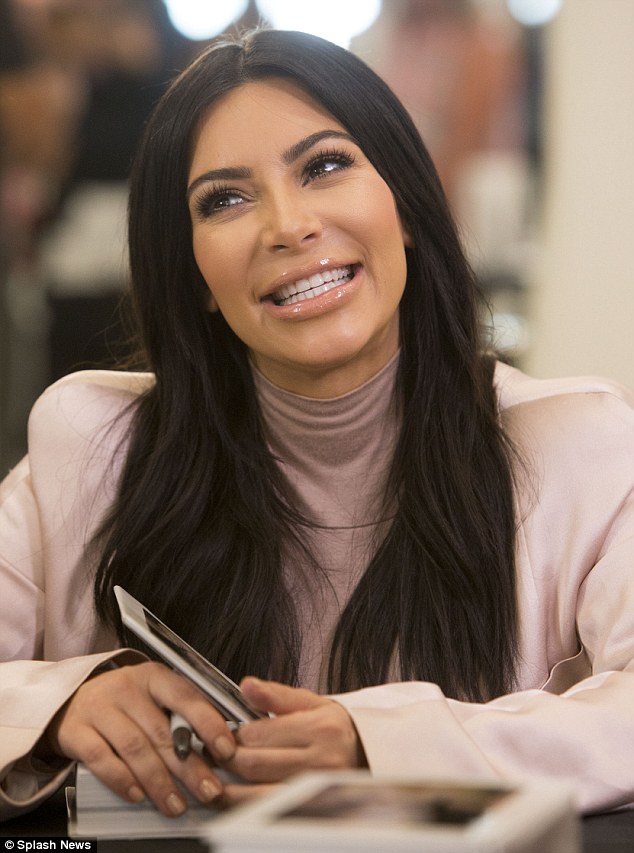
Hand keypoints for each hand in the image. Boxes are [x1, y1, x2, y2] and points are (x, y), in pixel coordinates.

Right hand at [47, 661, 238, 815]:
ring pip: (135, 748)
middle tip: (208, 790)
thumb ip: (180, 715)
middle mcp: (127, 688)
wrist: (70, 699)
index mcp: (153, 676)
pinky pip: (101, 758)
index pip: (186, 698)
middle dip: (190, 766)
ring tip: (176, 803)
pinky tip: (138, 795)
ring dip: (159, 781)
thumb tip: (218, 747)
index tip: (226, 750)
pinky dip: (122, 780)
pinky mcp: (76, 731)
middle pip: (163, 731)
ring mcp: (100, 708)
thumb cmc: (123, 701)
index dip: (208, 724)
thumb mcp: (153, 696)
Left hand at [221, 677, 366, 805]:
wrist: (367, 755)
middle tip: (217, 754)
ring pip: (259, 793)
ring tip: (217, 780)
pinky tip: (235, 798)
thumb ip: (275, 694)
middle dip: (229, 760)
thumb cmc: (335, 728)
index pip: (261, 733)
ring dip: (230, 789)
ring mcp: (317, 789)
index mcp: (321, 728)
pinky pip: (270, 811)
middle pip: (256, 764)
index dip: (235, 734)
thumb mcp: (310, 703)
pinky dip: (246, 806)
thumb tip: (246, 685)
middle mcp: (322, 760)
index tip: (226, 734)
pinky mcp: (312, 810)